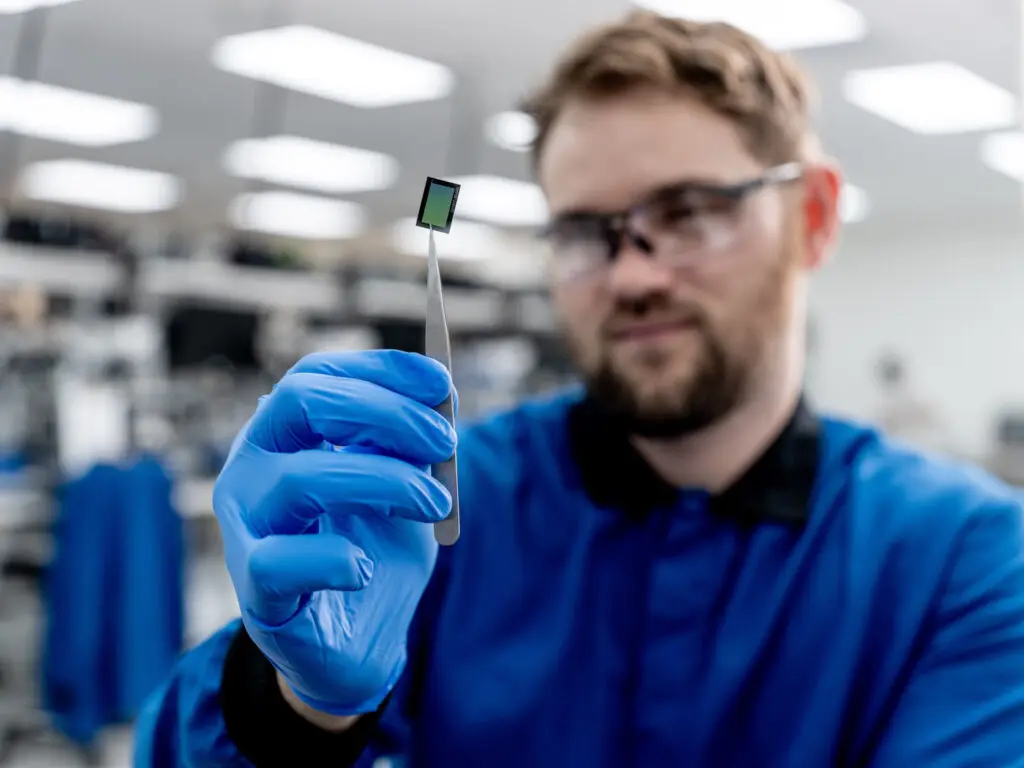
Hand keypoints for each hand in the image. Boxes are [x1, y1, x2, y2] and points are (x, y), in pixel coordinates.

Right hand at [213, 349, 456, 715]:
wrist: (357, 644)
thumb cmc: (373, 550)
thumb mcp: (404, 486)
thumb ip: (414, 445)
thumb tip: (440, 396)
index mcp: (285, 435)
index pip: (316, 375)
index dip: (379, 370)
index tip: (441, 383)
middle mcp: (252, 467)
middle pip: (299, 403)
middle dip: (385, 413)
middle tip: (445, 442)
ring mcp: (245, 526)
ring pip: (300, 479)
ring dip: (385, 482)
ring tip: (436, 504)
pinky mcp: (253, 589)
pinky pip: (280, 562)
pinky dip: (332, 559)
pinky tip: (364, 567)